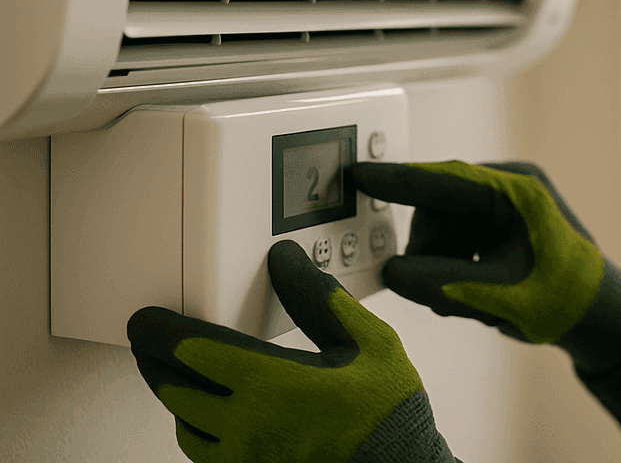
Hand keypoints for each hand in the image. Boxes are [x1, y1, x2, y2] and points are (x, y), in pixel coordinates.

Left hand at [127, 240, 455, 462]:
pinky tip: (204, 417)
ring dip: (172, 397)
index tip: (147, 318)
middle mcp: (247, 427)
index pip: (193, 352)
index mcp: (272, 385)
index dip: (160, 331)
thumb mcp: (370, 341)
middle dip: (154, 360)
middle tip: (148, 340)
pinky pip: (204, 457)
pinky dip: (193, 430)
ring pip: (184, 428)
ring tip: (172, 374)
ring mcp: (246, 459)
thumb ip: (320, 299)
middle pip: (175, 390)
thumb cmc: (388, 411)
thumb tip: (285, 262)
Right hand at [350, 160, 620, 373]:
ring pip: (442, 225)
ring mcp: (504, 205)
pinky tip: (466, 291)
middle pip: (439, 206)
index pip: (445, 179)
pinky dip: (449, 264)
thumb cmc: (563, 300)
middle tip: (425, 283)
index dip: (398, 179)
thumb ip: (442, 282)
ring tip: (459, 297)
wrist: (597, 317)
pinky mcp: (498, 224)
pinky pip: (454, 236)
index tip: (358, 175)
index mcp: (516, 190)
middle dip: (427, 247)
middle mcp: (508, 189)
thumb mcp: (498, 296)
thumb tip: (392, 272)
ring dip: (438, 261)